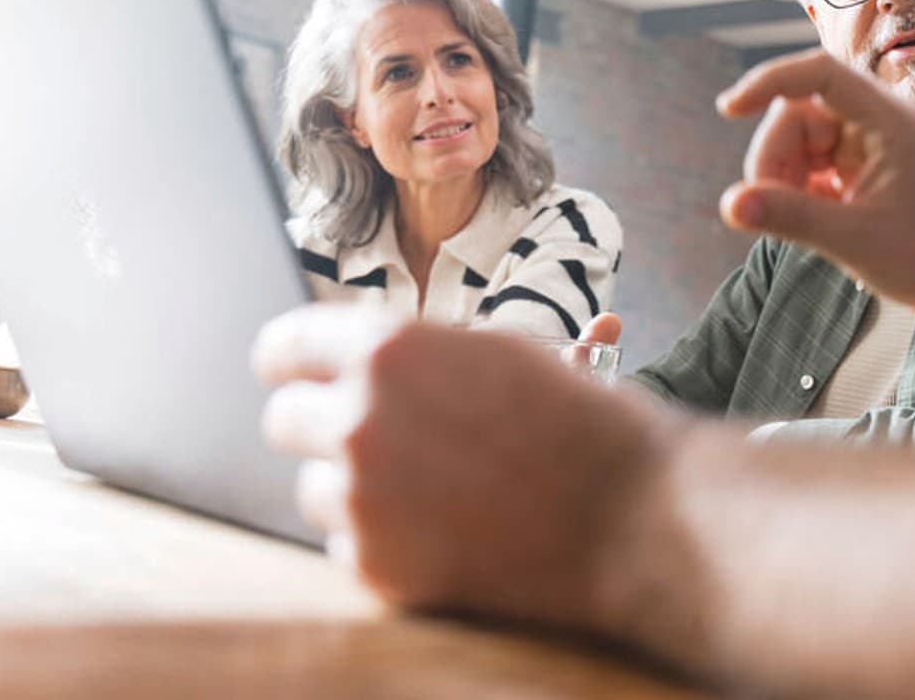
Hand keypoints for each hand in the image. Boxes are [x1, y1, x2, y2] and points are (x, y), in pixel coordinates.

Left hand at [254, 303, 671, 628]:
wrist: (632, 515)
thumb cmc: (574, 423)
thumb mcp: (491, 353)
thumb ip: (408, 354)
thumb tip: (343, 361)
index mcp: (387, 349)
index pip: (282, 348)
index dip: (289, 362)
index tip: (294, 375)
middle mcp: (360, 419)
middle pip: (283, 420)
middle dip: (321, 426)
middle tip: (376, 439)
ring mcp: (363, 499)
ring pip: (313, 489)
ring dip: (354, 488)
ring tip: (432, 489)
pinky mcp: (377, 566)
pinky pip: (345, 546)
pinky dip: (383, 541)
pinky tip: (445, 530)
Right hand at [716, 48, 914, 314]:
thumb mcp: (852, 239)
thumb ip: (789, 217)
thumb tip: (730, 204)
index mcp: (888, 120)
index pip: (818, 73)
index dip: (768, 82)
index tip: (729, 109)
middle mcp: (877, 121)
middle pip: (797, 112)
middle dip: (773, 157)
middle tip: (766, 205)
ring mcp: (867, 143)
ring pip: (798, 139)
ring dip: (782, 175)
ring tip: (793, 218)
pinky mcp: (858, 166)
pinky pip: (808, 161)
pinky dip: (796, 187)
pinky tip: (811, 218)